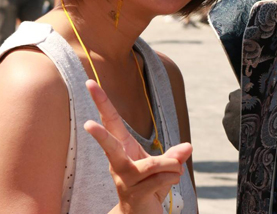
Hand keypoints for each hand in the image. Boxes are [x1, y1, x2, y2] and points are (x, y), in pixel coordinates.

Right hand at [84, 80, 192, 213]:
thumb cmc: (149, 186)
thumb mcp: (164, 166)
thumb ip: (174, 155)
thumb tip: (188, 147)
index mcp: (123, 150)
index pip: (112, 122)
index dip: (102, 102)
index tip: (90, 83)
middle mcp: (119, 164)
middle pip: (110, 146)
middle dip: (100, 136)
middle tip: (88, 124)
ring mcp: (124, 180)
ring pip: (153, 164)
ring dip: (172, 165)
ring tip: (175, 171)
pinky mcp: (134, 194)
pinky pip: (163, 178)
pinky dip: (173, 177)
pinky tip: (170, 183)